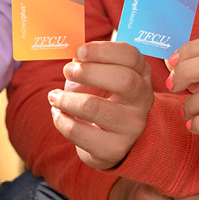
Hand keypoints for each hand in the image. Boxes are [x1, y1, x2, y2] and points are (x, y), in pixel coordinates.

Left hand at [48, 41, 153, 168]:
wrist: (105, 139)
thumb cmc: (100, 98)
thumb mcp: (98, 76)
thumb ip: (88, 63)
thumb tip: (75, 58)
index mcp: (141, 75)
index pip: (131, 56)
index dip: (103, 50)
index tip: (79, 51)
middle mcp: (143, 100)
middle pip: (123, 80)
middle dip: (88, 72)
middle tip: (67, 71)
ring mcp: (131, 127)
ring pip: (93, 107)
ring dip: (66, 99)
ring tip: (55, 96)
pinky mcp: (114, 149)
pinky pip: (78, 132)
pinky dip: (61, 120)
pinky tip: (58, 113)